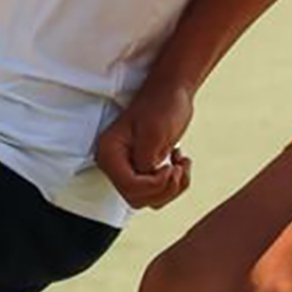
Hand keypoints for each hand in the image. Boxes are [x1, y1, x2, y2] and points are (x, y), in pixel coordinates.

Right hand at [95, 75, 194, 210]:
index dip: (154, 184)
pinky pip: (158, 192)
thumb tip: (146, 178)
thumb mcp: (154, 132)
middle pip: (137, 198)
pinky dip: (175, 183)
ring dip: (172, 187)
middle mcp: (114, 163)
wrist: (172, 91)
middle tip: (178, 167)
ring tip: (182, 164)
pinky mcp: (143, 169)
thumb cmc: (162, 105)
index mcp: (109, 152)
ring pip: (149, 200)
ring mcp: (128, 167)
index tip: (171, 167)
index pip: (129, 186)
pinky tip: (180, 161)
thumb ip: (145, 160)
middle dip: (163, 188)